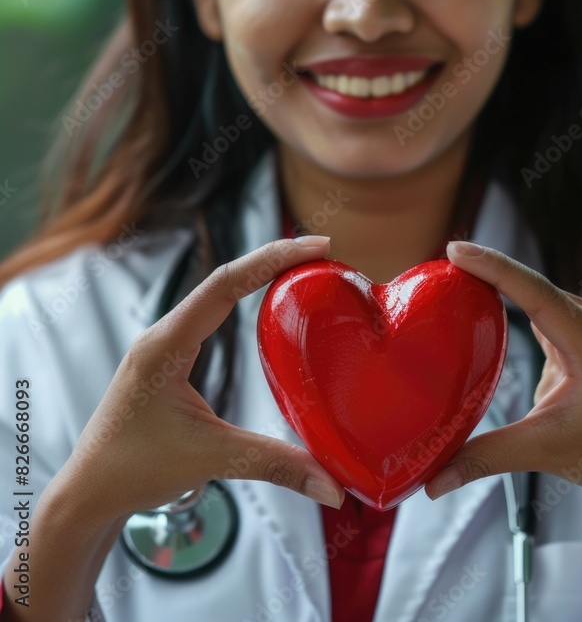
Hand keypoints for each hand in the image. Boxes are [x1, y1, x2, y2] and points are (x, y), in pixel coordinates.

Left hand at [64, 236, 343, 526]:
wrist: (86, 495)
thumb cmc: (131, 471)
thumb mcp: (212, 460)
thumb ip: (276, 466)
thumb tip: (334, 484)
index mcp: (165, 345)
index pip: (226, 284)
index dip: (272, 259)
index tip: (314, 247)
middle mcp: (162, 335)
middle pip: (225, 278)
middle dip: (273, 258)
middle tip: (321, 251)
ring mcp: (163, 346)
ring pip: (216, 294)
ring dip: (257, 274)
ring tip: (300, 266)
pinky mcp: (167, 360)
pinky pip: (210, 315)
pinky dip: (242, 299)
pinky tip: (264, 301)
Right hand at [424, 241, 581, 507]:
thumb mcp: (545, 452)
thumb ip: (486, 459)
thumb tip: (431, 481)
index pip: (535, 292)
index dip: (494, 267)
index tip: (457, 250)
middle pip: (531, 284)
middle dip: (488, 265)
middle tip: (443, 258)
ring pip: (535, 292)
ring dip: (498, 278)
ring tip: (454, 270)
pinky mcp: (575, 338)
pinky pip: (537, 306)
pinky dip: (508, 297)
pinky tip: (481, 294)